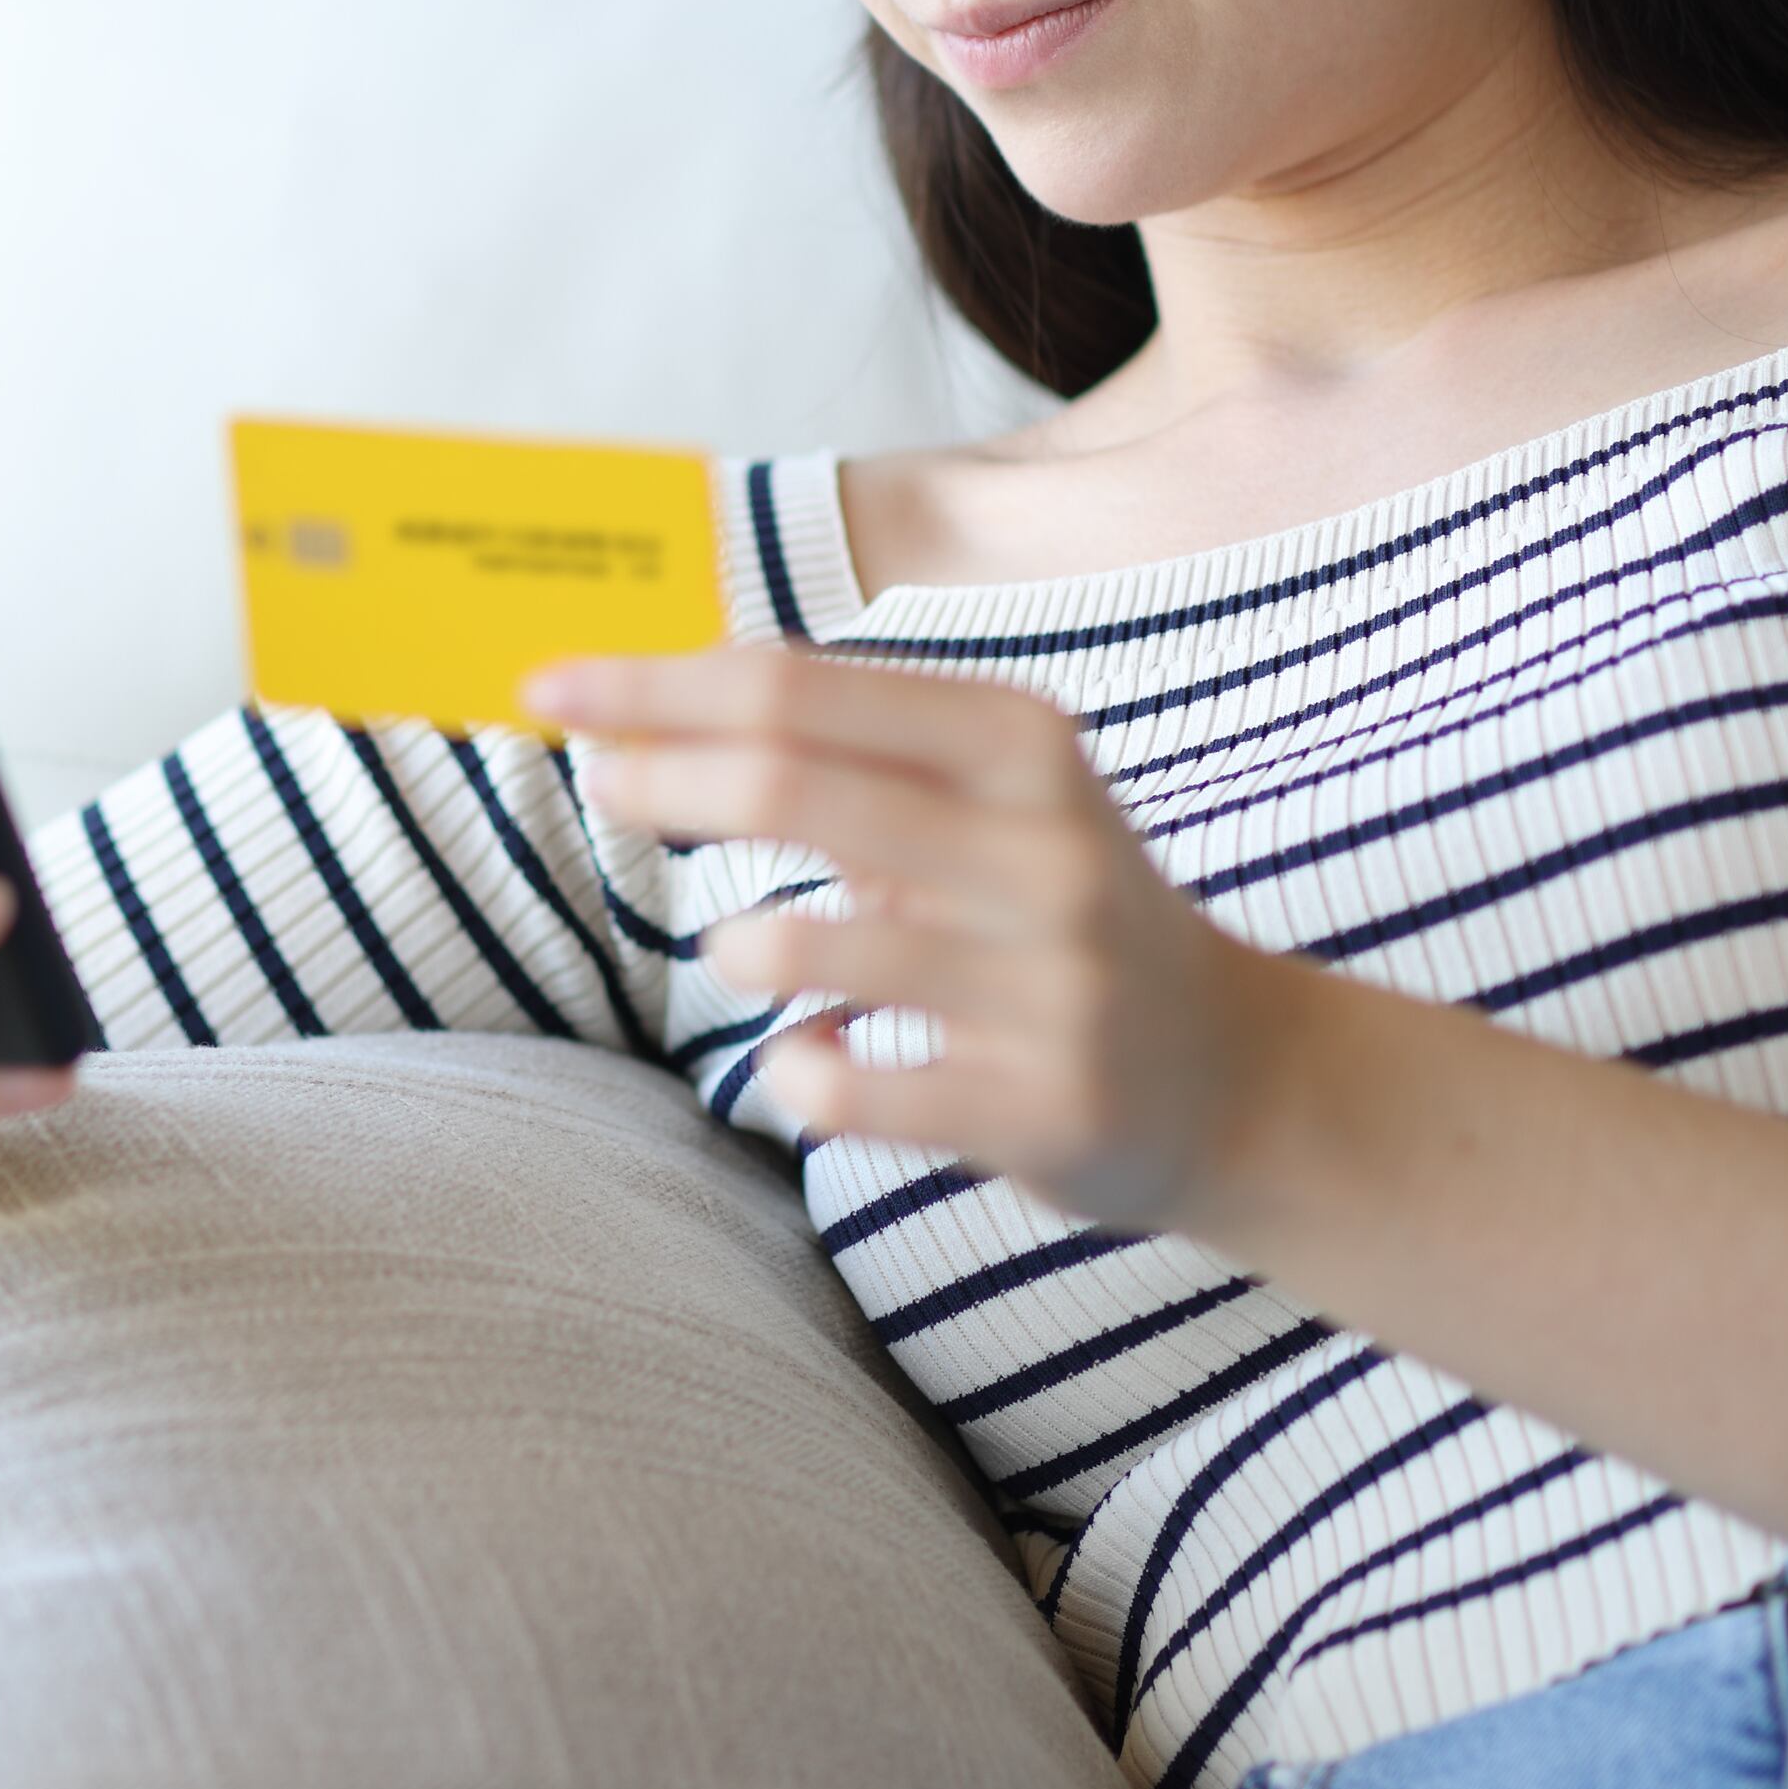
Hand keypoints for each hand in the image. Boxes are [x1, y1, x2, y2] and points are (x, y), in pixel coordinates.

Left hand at [536, 646, 1286, 1229]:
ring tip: (753, 953)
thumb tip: (652, 691)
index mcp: (1020, 742)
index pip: (796, 685)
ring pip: (802, 948)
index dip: (655, 683)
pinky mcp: (1040, 1105)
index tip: (549, 684)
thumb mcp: (986, 795)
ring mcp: (1048, 981)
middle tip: (595, 780)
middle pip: (788, 783)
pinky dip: (798, 1071)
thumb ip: (845, 744)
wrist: (1238, 1077)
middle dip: (660, 776)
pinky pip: (844, 1090)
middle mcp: (1042, 846)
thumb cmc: (1053, 912)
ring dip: (741, 948)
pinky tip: (822, 1060)